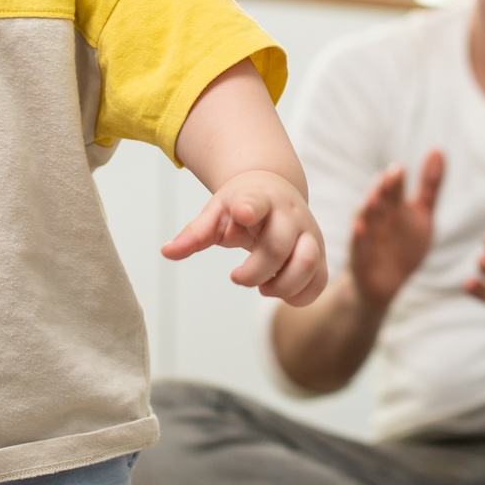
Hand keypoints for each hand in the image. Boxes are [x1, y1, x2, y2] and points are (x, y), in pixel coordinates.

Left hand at [162, 170, 328, 305]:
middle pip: (278, 247)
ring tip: (264, 286)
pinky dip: (300, 295)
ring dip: (282, 286)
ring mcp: (308, 233)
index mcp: (258, 199)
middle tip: (236, 276)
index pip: (257, 201)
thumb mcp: (215, 212)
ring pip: (307, 264)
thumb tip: (166, 252)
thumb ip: (194, 233)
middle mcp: (289, 214)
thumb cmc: (241, 204)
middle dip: (254, 272)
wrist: (275, 190)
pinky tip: (279, 291)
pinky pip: (318, 281)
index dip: (251, 207)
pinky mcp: (319, 252)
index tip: (243, 213)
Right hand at [350, 149, 444, 309]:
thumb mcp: (421, 215)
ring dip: (368, 209)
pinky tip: (359, 228)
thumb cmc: (402, 244)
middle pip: (379, 201)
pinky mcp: (361, 260)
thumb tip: (438, 149)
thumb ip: (429, 184)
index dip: (395, 181)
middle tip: (390, 176)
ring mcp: (367, 238)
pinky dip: (358, 238)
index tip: (400, 168)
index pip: (393, 190)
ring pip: (365, 220)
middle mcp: (376, 219)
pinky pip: (358, 247)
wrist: (383, 284)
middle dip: (383, 189)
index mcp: (391, 207)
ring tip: (373, 197)